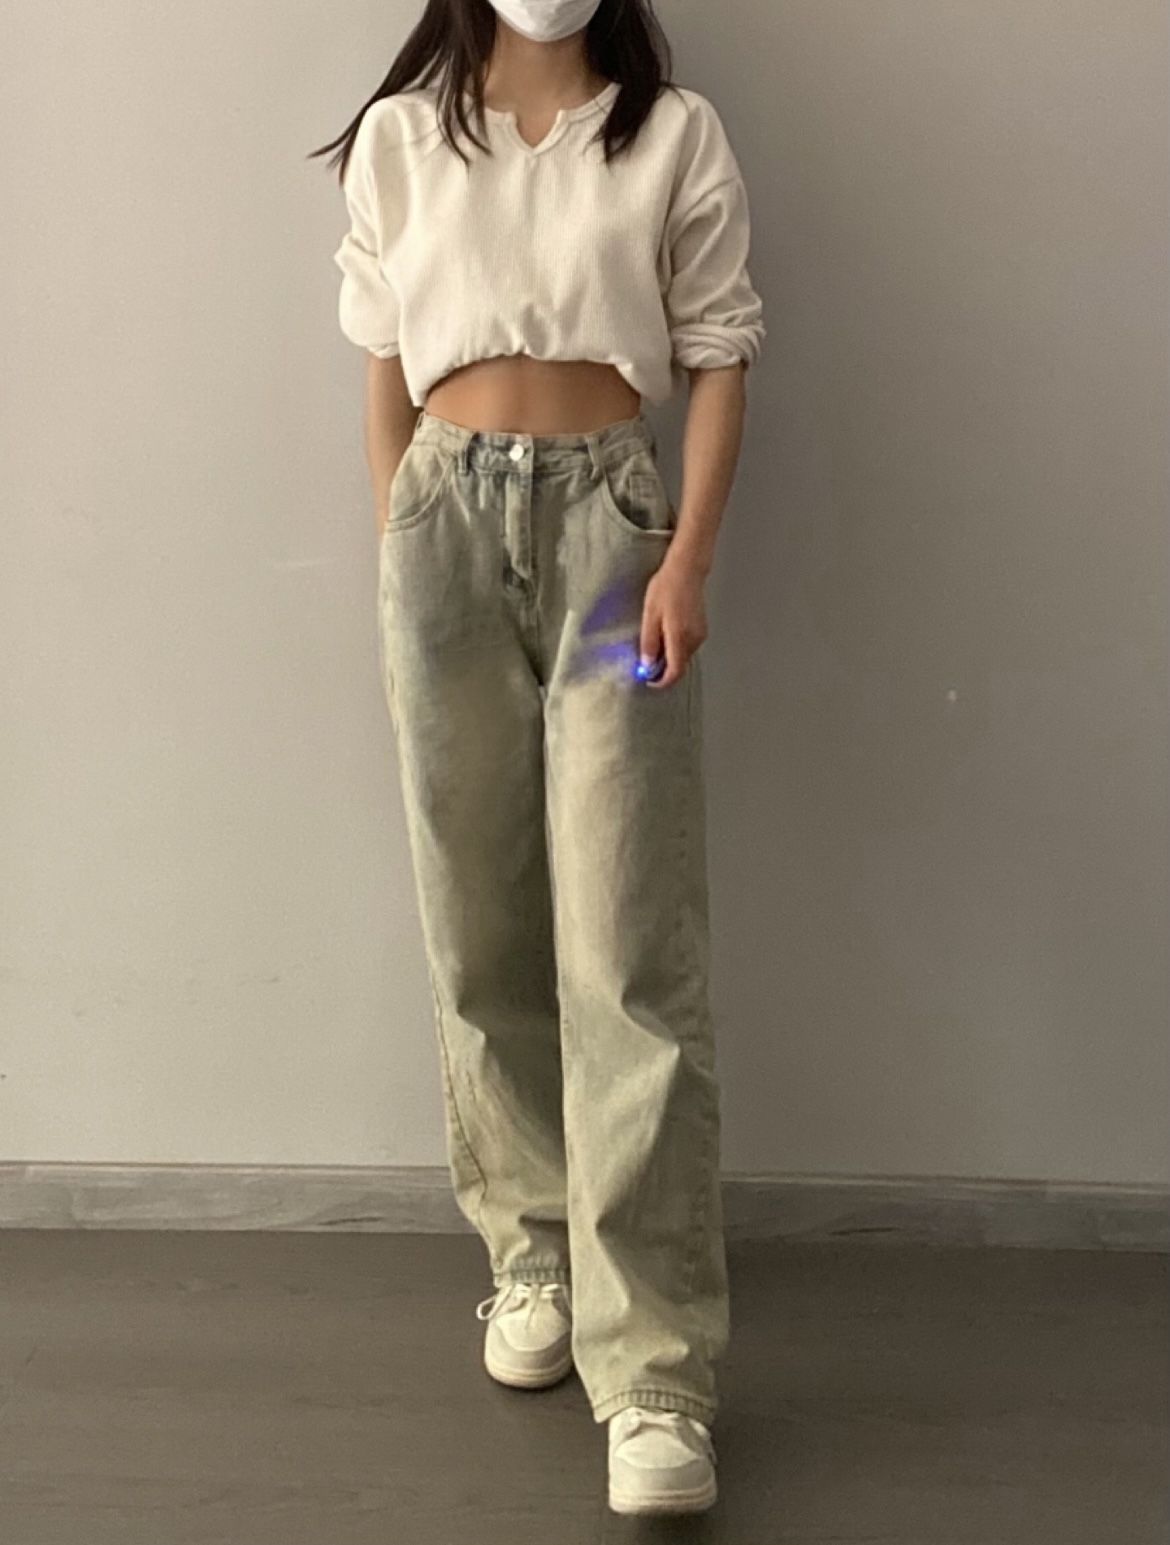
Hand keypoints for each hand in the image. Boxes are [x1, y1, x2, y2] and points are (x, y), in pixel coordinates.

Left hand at [638, 548, 708, 689]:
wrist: (686, 569)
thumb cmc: (666, 588)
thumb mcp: (650, 615)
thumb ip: (649, 642)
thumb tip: (647, 665)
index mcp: (680, 637)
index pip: (675, 672)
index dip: (662, 682)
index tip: (649, 681)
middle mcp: (694, 639)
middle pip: (680, 665)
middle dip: (663, 668)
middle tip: (646, 660)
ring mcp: (700, 634)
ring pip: (683, 656)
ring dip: (669, 656)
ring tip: (654, 641)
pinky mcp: (701, 628)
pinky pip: (687, 646)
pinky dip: (676, 647)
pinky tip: (665, 633)